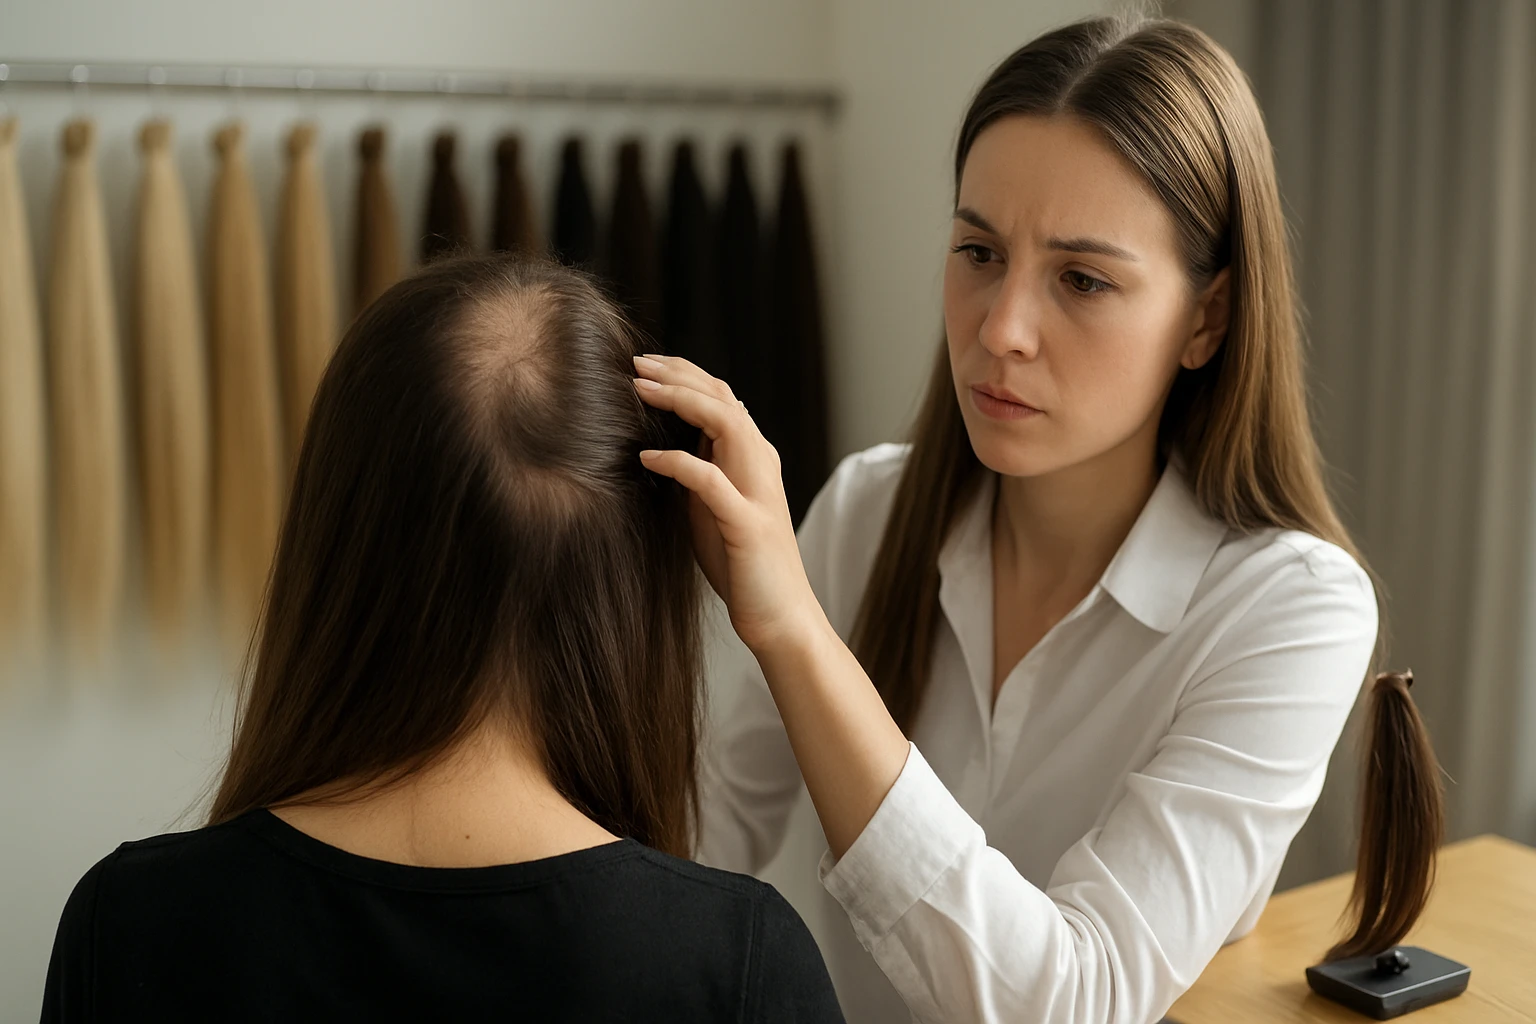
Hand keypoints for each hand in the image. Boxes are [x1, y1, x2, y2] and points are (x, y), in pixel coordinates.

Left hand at [631, 354, 823, 654]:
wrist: (780, 618)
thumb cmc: (742, 567)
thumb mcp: (711, 510)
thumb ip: (698, 474)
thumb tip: (663, 444)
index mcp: (754, 460)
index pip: (722, 399)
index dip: (684, 376)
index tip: (643, 367)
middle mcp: (761, 466)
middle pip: (724, 398)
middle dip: (679, 374)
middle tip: (636, 363)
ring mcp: (757, 493)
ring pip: (727, 423)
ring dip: (682, 400)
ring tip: (641, 390)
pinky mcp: (748, 524)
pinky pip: (711, 481)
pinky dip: (678, 462)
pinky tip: (647, 456)